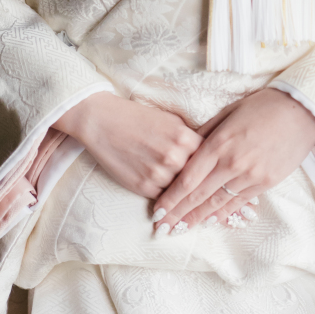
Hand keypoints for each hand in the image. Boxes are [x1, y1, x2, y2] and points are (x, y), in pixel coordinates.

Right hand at [55, 93, 202, 199]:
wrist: (103, 122)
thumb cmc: (137, 117)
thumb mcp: (170, 120)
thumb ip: (189, 137)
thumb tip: (206, 153)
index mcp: (183, 137)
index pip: (208, 157)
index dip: (209, 162)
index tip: (211, 166)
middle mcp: (174, 157)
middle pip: (196, 176)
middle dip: (197, 178)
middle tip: (199, 181)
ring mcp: (158, 174)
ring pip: (180, 189)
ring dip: (179, 187)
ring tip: (176, 182)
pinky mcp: (143, 187)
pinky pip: (163, 196)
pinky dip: (164, 192)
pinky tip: (160, 183)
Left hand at [152, 88, 314, 233]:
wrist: (301, 112)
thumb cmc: (262, 106)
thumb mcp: (228, 112)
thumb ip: (206, 132)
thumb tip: (186, 148)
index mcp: (219, 143)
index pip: (188, 178)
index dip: (171, 198)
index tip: (157, 210)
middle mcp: (232, 163)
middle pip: (199, 195)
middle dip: (178, 214)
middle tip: (162, 228)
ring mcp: (250, 176)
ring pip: (217, 204)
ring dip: (197, 219)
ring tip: (180, 229)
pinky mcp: (266, 183)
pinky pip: (239, 203)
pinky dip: (222, 214)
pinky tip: (210, 221)